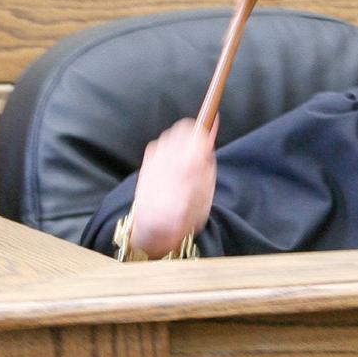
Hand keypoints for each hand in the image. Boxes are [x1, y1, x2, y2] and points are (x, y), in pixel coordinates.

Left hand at [127, 119, 216, 256]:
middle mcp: (169, 155)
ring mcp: (154, 157)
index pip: (198, 129)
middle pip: (183, 128)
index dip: (207, 127)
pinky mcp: (145, 161)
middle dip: (193, 135)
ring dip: (179, 143)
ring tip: (184, 163)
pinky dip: (168, 151)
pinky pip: (160, 145)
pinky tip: (171, 168)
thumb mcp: (207, 190)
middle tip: (199, 152)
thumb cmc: (186, 213)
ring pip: (171, 135)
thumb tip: (210, 132)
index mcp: (189, 163)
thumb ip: (208, 158)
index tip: (212, 127)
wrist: (154, 228)